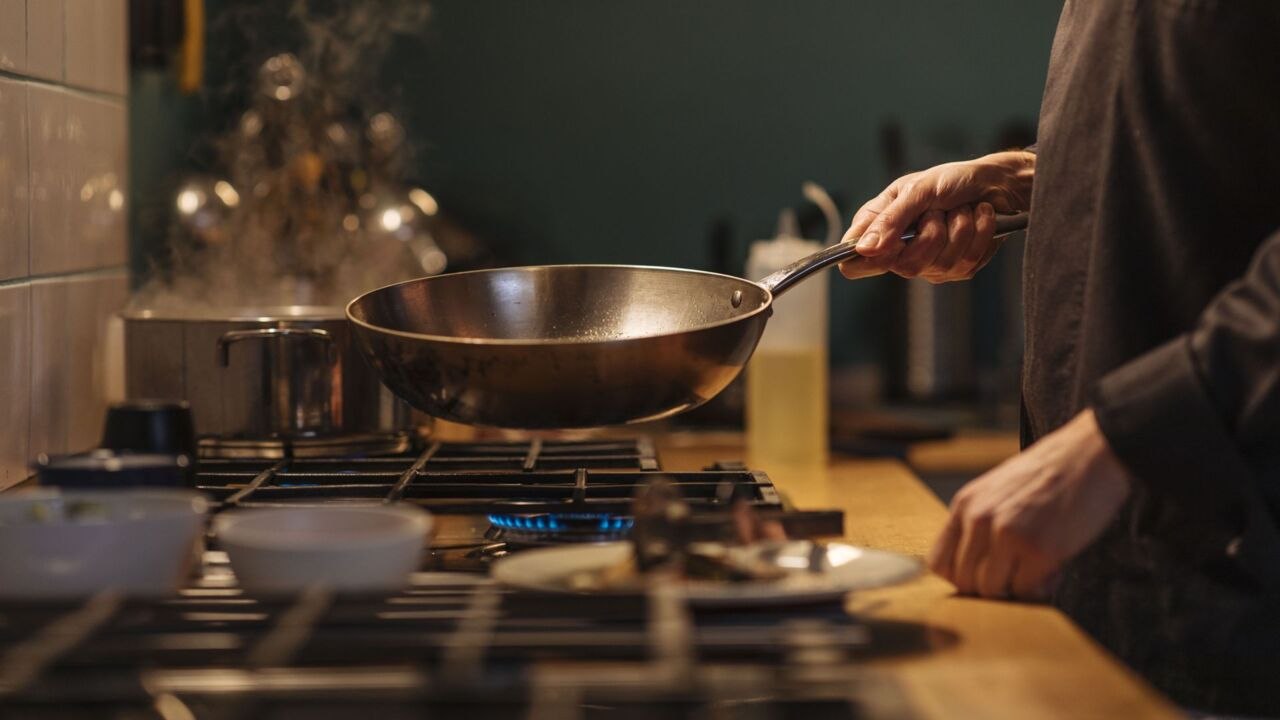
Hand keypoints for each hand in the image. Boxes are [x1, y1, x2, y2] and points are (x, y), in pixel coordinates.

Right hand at [839, 150, 1034, 281]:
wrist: (993, 182)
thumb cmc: (950, 180)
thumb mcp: (917, 190)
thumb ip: (890, 220)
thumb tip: (863, 249)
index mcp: (879, 229)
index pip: (853, 263)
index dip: (864, 259)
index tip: (889, 241)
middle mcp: (900, 252)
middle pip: (902, 266)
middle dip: (931, 233)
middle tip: (938, 211)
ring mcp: (930, 265)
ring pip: (939, 264)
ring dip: (959, 227)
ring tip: (962, 210)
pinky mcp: (958, 269)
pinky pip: (967, 261)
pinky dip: (979, 232)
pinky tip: (978, 218)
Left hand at [927, 409, 1131, 599]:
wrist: (1091, 454)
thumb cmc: (1049, 475)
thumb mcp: (996, 490)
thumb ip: (978, 523)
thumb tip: (972, 570)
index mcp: (965, 504)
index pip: (938, 563)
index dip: (960, 578)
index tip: (984, 577)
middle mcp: (978, 519)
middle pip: (964, 583)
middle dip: (992, 587)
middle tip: (1019, 573)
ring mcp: (1006, 534)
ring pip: (992, 591)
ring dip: (1016, 589)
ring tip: (1038, 569)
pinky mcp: (1038, 549)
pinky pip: (1025, 591)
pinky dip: (1040, 588)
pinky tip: (1054, 569)